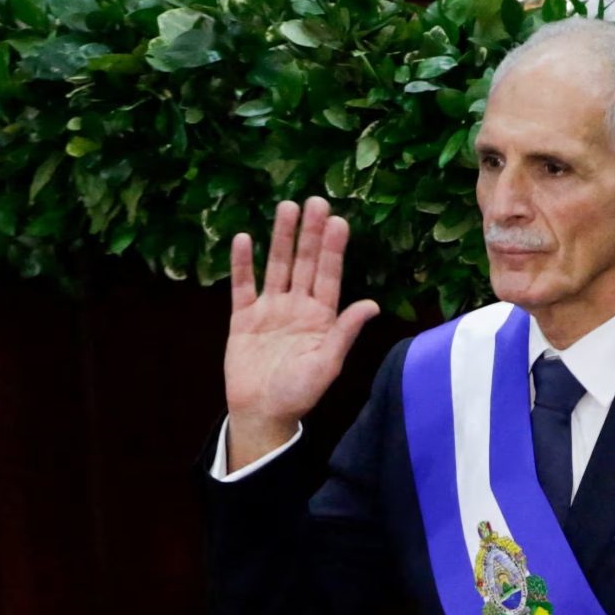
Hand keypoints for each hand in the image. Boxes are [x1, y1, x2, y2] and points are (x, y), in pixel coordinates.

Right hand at [224, 196, 379, 468]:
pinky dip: (242, 263)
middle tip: (315, 200)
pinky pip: (242, 286)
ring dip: (280, 238)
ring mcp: (270, 310)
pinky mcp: (243, 318)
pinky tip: (244, 238)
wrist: (261, 414)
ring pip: (276, 267)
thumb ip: (345, 332)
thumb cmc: (299, 394)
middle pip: (304, 262)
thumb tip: (371, 304)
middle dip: (309, 233)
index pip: (329, 275)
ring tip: (286, 207)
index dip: (333, 249)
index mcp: (321, 318)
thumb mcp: (327, 364)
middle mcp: (297, 307)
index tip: (338, 221)